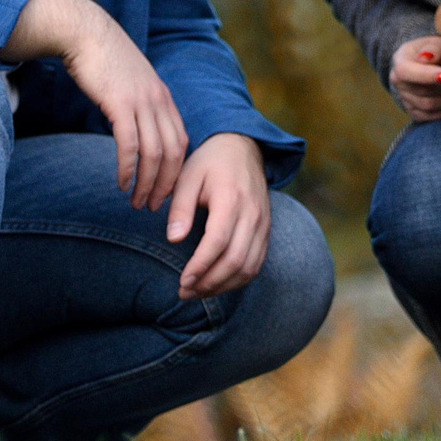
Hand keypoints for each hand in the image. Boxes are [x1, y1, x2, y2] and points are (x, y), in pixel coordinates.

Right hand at [10, 0, 187, 209]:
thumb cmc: (103, 62)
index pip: (181, 143)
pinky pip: (130, 144)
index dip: (176, 171)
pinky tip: (122, 183)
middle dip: (166, 185)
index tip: (166, 192)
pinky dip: (128, 168)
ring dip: (147, 183)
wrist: (85, 33)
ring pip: (154, 153)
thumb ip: (139, 108)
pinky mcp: (120, 103)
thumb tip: (136, 134)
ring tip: (137, 202)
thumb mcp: (130, 86)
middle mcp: (159, 101)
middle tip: (154, 207)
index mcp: (164, 99)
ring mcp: (142, 102)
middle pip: (173, 153)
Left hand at [167, 132, 271, 298]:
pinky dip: (238, 279)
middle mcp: (252, 213)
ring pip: (249, 266)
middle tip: (184, 292)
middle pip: (236, 259)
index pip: (218, 241)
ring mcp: (263, 223)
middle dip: (209, 283)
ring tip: (197, 292)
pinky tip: (216, 284)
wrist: (243, 148)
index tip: (182, 281)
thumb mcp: (187, 177)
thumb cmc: (209, 163)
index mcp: (231, 198)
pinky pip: (257, 263)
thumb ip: (180, 209)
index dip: (200, 266)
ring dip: (223, 285)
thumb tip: (174, 240)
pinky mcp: (266, 230)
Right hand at [391, 33, 440, 121]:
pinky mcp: (415, 113)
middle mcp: (397, 83)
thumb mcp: (436, 42)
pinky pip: (433, 116)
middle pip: (422, 91)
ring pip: (428, 106)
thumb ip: (433, 48)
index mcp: (399, 61)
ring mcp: (405, 100)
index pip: (406, 72)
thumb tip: (426, 57)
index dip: (428, 76)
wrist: (431, 63)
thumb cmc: (437, 50)